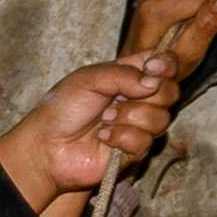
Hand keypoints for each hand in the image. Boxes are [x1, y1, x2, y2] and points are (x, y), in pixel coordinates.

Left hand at [0, 52, 186, 201]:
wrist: (46, 146)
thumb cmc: (62, 109)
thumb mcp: (90, 79)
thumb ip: (124, 74)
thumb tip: (154, 82)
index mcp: (130, 76)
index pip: (165, 64)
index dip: (166, 65)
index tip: (152, 68)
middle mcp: (139, 100)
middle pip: (171, 92)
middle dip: (146, 95)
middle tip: (115, 100)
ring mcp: (138, 126)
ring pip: (161, 118)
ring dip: (130, 117)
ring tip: (103, 120)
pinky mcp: (134, 152)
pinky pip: (146, 142)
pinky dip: (122, 138)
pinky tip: (103, 138)